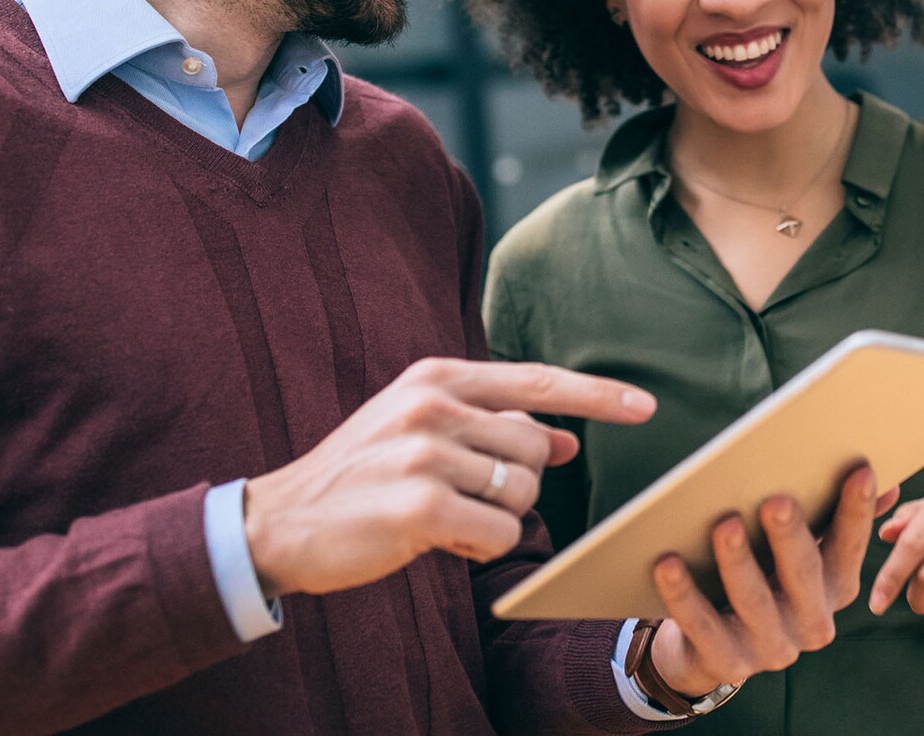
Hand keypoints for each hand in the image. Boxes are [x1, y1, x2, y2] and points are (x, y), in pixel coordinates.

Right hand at [244, 358, 655, 598]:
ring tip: (442, 517)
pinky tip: (439, 539)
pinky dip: (481, 545)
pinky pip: (499, 532)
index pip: (536, 379)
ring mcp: (425, 453)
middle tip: (464, 497)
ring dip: (495, 517)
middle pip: (535, 448)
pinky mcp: (420, 505)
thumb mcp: (424, 434)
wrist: (278, 522)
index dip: (596, 394)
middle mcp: (433, 406)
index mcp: (436, 378)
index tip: (645, 405)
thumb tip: (565, 438)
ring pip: (521, 493)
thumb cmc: (362, 478)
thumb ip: (494, 427)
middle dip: (517, 483)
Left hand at [646, 466, 898, 698]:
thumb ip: (838, 520)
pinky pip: (702, 626)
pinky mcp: (728, 663)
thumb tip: (886, 482)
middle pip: (803, 574)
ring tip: (723, 525)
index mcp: (836, 588)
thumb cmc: (764, 578)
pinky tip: (667, 563)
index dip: (857, 511)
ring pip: (753, 600)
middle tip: (777, 501)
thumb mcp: (804, 552)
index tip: (860, 470)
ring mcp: (771, 648)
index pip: (850, 546)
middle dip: (790, 537)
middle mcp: (812, 622)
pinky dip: (684, 595)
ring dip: (738, 562)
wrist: (711, 647)